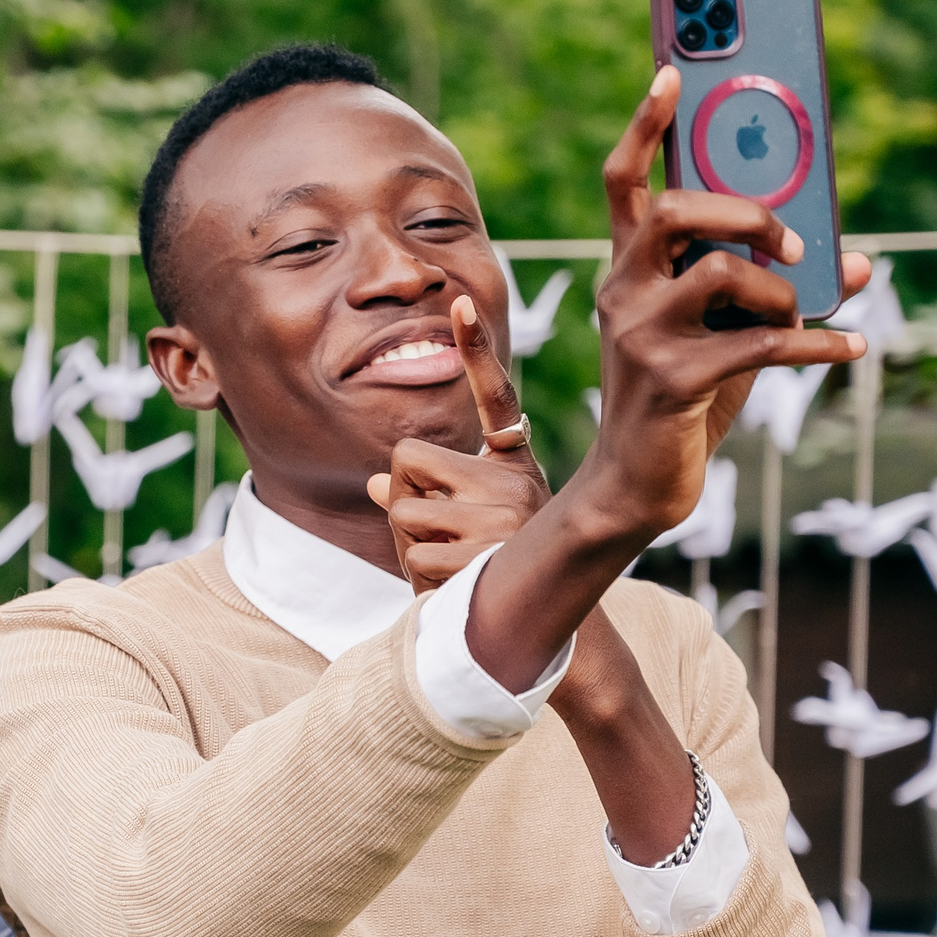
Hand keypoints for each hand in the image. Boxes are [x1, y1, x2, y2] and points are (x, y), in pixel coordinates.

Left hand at [367, 294, 548, 591]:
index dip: (476, 347)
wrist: (557, 637)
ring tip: (451, 563)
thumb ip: (431, 495)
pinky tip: (455, 588)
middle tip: (438, 533)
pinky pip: (414, 557)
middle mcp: (513, 481)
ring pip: (402, 512)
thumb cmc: (507, 571)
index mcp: (513, 462)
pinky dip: (420, 579)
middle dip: (404, 498)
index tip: (459, 300)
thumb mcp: (480, 521)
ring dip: (409, 545)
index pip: (495, 397)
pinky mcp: (485, 558)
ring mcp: (502, 518)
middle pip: (407, 461)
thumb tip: (378, 483)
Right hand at [574, 65, 870, 543]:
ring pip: (721, 273)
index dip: (646, 124)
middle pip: (675, 213)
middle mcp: (625, 291)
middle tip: (791, 241)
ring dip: (782, 288)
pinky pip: (761, 344)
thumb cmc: (684, 394)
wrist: (637, 483)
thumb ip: (774, 286)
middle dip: (748, 212)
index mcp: (630, 267)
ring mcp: (643, 336)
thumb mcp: (723, 329)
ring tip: (804, 310)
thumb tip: (859, 259)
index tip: (672, 70)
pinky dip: (819, 344)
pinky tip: (854, 347)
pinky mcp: (672, 381)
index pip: (624, 180)